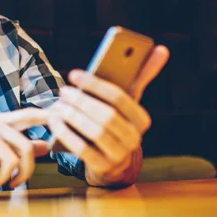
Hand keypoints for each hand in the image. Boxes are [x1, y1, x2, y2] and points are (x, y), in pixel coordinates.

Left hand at [48, 45, 169, 182]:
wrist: (111, 163)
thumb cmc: (115, 123)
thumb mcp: (126, 103)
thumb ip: (140, 77)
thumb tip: (160, 48)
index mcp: (142, 120)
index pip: (120, 98)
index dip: (95, 84)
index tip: (74, 74)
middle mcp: (135, 139)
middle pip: (107, 116)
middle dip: (82, 101)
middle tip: (63, 91)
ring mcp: (119, 156)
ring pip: (96, 133)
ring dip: (73, 117)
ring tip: (58, 105)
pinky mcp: (102, 168)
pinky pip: (83, 150)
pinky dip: (67, 135)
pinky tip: (55, 122)